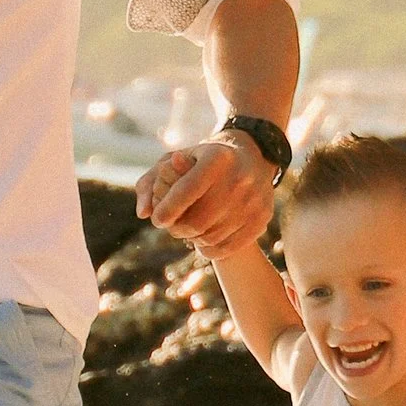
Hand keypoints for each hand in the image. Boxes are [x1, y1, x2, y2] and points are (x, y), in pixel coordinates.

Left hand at [136, 126, 276, 254]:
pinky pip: (229, 247)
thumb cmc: (203, 160)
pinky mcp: (263, 217)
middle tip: (173, 226)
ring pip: (212, 237)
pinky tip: (204, 240)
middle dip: (179, 228)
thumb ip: (150, 183)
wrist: (253, 156)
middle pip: (199, 220)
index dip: (168, 209)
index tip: (158, 220)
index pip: (187, 190)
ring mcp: (254, 200)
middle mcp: (240, 178)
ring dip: (194, 238)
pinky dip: (211, 249)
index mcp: (217, 157)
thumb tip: (143, 213)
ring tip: (190, 229)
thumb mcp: (175, 159)